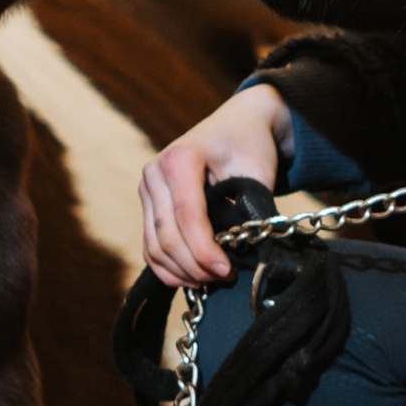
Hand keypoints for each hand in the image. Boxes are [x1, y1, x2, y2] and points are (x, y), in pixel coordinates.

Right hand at [138, 82, 290, 286]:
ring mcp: (147, 188)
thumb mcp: (258, 172)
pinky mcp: (148, 203)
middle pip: (166, 235)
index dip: (204, 250)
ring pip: (154, 246)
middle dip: (195, 265)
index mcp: (181, 158)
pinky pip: (150, 245)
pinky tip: (193, 277)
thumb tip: (242, 253)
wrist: (237, 124)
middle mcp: (155, 172)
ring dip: (181, 271)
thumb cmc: (250, 145)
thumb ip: (249, 209)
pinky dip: (168, 268)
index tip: (227, 271)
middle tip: (225, 279)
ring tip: (211, 280)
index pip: (187, 216)